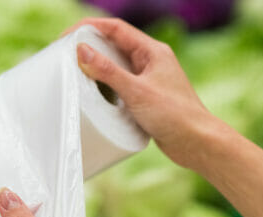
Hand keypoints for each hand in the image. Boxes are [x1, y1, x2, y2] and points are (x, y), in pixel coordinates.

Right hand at [70, 17, 230, 170]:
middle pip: (113, 45)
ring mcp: (148, 80)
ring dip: (96, 68)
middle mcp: (151, 62)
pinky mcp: (146, 98)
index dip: (89, 28)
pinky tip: (94, 96)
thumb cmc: (175, 116)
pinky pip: (120, 86)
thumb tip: (82, 51)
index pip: (115, 28)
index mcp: (152, 51)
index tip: (66, 37)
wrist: (197, 143)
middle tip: (65, 56)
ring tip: (74, 75)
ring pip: (116, 67)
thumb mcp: (136, 92)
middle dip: (89, 47)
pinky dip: (104, 87)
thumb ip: (108, 71)